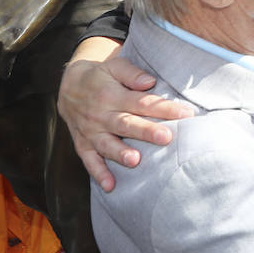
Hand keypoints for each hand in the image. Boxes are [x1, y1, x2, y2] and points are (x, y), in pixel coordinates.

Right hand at [57, 37, 192, 190]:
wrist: (67, 86)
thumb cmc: (99, 76)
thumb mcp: (114, 66)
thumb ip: (132, 74)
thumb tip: (150, 82)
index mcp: (111, 95)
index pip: (141, 102)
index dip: (164, 108)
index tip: (186, 114)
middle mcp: (100, 115)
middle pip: (126, 124)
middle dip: (146, 131)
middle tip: (166, 137)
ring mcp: (91, 131)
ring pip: (106, 144)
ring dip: (120, 153)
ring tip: (135, 160)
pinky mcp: (83, 143)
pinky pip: (89, 160)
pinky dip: (98, 173)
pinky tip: (110, 186)